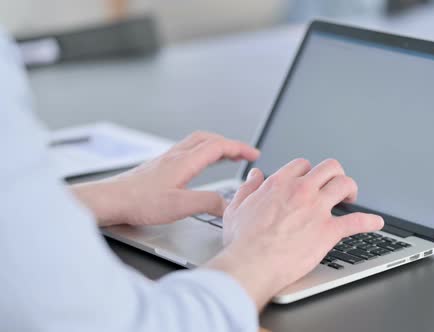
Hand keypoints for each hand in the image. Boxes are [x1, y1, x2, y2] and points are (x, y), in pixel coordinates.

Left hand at [71, 132, 258, 226]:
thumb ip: (207, 203)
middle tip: (244, 153)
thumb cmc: (138, 202)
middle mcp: (175, 155)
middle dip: (230, 144)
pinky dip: (201, 152)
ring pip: (197, 143)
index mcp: (185, 161)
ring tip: (227, 155)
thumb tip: (226, 205)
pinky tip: (198, 165)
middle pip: (209, 139)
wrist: (110, 199)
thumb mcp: (179, 206)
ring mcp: (166, 159)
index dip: (239, 148)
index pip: (219, 146)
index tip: (253, 154)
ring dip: (216, 145)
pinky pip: (187, 151)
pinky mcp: (158, 166)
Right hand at [204, 158, 383, 309]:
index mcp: (280, 184)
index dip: (308, 172)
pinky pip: (356, 221)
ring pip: (345, 185)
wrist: (252, 263)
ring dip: (352, 190)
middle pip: (329, 167)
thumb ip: (247, 188)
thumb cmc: (243, 241)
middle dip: (335, 174)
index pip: (302, 165)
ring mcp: (317, 209)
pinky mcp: (328, 231)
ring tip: (352, 198)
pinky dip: (369, 221)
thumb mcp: (236, 208)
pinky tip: (375, 223)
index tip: (310, 181)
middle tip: (335, 185)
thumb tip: (255, 175)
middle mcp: (301, 191)